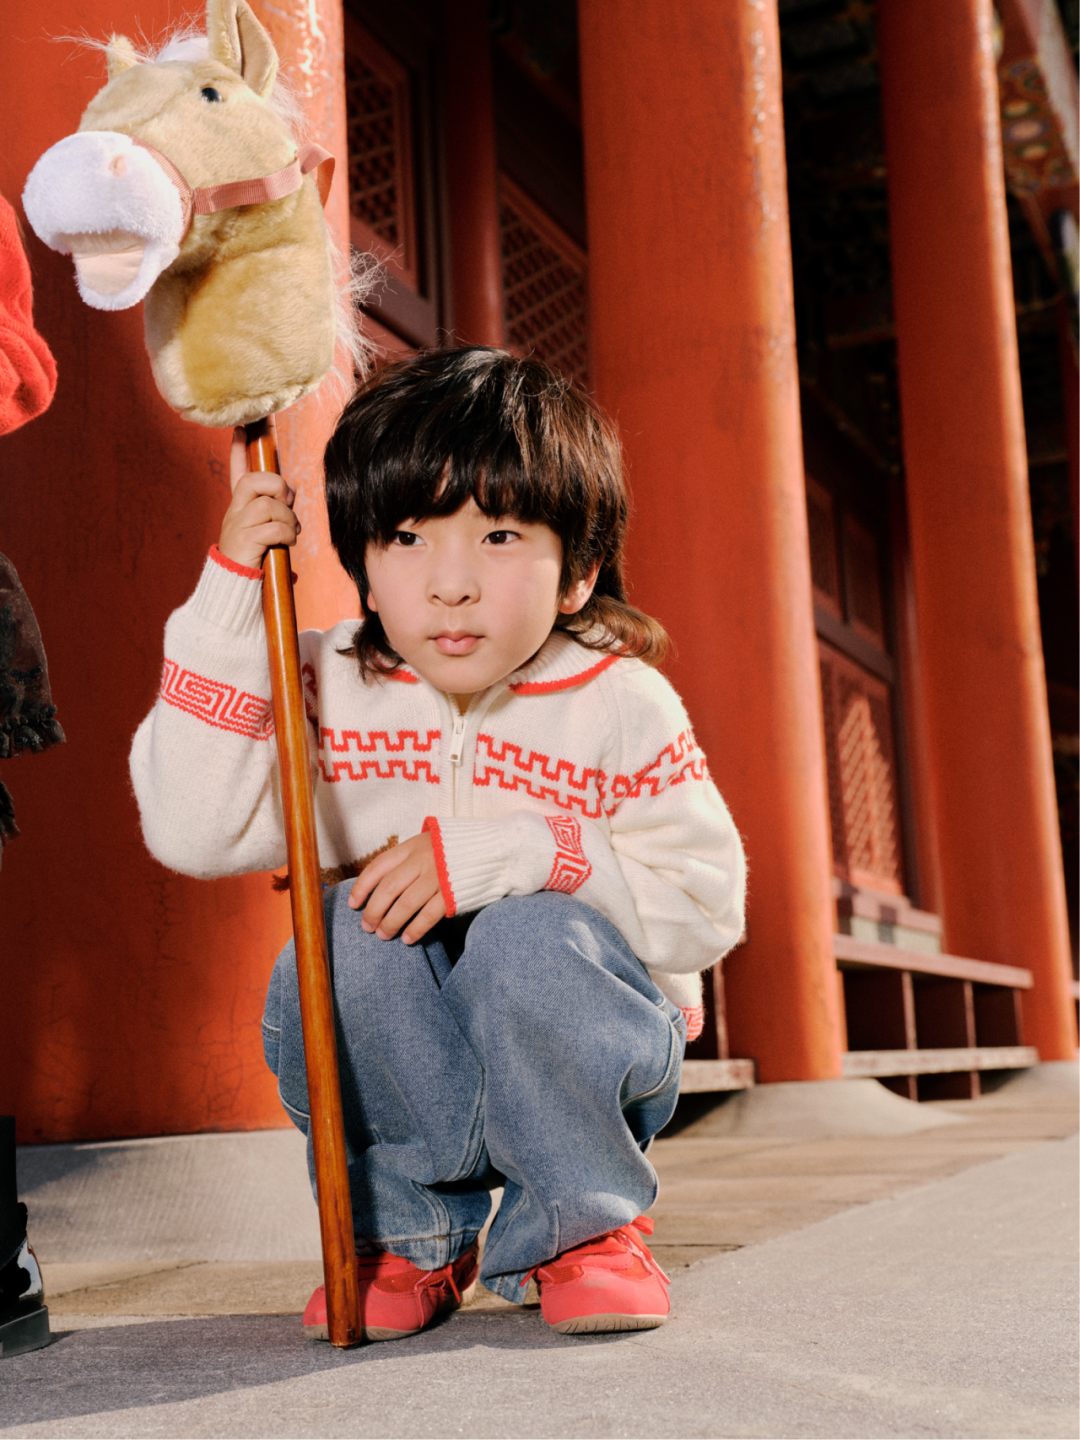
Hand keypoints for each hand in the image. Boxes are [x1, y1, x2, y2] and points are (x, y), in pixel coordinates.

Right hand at [218, 426, 300, 568]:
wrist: (235, 585)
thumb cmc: (256, 557)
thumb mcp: (268, 530)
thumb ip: (278, 510)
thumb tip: (292, 492)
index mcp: (240, 506)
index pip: (238, 471)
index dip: (239, 450)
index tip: (243, 428)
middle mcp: (235, 512)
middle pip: (253, 481)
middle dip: (277, 487)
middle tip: (287, 504)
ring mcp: (237, 525)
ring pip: (267, 504)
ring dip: (287, 517)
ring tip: (290, 532)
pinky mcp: (243, 541)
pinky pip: (272, 528)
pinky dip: (286, 533)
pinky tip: (287, 543)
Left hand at [348, 832, 446, 943]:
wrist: (493, 849)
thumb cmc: (454, 850)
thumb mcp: (427, 843)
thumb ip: (407, 859)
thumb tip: (380, 883)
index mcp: (412, 846)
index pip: (378, 867)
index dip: (362, 887)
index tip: (353, 904)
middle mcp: (423, 860)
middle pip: (388, 889)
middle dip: (373, 911)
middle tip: (367, 927)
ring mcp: (438, 876)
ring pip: (406, 904)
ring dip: (391, 923)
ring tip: (384, 935)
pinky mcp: (453, 893)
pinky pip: (429, 915)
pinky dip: (416, 929)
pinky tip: (408, 938)